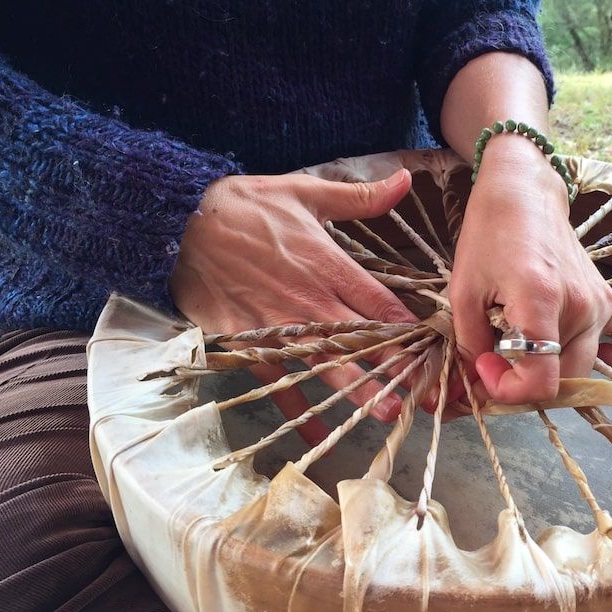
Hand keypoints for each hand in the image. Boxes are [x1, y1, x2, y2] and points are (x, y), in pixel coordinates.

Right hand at [170, 169, 419, 443]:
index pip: (379, 301)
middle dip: (393, 365)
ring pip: (326, 362)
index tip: (432, 346)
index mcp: (328, 264)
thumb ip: (359, 197)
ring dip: (356, 388)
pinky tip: (315, 432)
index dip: (408, 325)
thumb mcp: (304, 191)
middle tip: (421, 391)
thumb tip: (403, 179)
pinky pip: (278, 377)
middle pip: (361, 338)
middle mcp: (309, 300)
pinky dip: (296, 405)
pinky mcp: (249, 340)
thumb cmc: (244, 207)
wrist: (179, 223)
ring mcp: (279, 324)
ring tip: (384, 413)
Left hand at [450, 135, 611, 404]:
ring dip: (553, 375)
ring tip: (525, 355)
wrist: (522, 195)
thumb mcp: (463, 292)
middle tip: (495, 361)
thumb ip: (470, 345)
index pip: (542, 380)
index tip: (485, 367)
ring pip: (585, 370)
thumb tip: (476, 385)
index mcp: (540, 300)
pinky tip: (590, 358)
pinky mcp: (611, 300)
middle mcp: (579, 305)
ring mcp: (600, 304)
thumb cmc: (489, 237)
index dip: (509, 390)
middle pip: (562, 380)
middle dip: (522, 384)